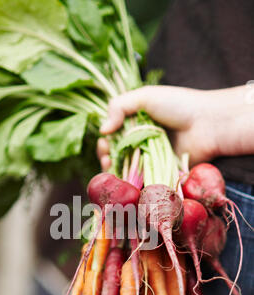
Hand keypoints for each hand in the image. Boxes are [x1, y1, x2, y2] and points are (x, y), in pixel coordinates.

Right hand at [97, 84, 253, 169]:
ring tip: (111, 168)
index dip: (104, 142)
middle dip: (106, 157)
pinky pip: (140, 182)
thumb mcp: (145, 97)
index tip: (104, 143)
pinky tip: (122, 181)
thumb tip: (101, 130)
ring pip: (125, 170)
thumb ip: (119, 106)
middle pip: (115, 155)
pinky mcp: (159, 174)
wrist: (208, 124)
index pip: (112, 137)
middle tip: (107, 156)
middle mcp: (141, 143)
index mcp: (136, 124)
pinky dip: (129, 183)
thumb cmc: (179, 105)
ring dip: (114, 171)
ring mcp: (150, 160)